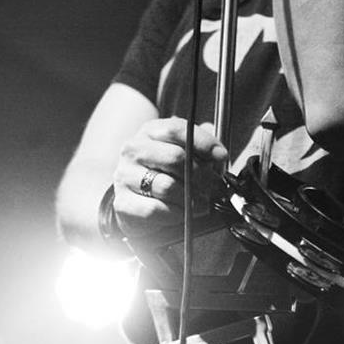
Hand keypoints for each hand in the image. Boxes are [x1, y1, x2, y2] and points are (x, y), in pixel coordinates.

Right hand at [111, 117, 227, 238]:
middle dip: (202, 175)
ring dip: (190, 199)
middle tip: (214, 187)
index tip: (221, 157)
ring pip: (167, 186)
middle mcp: (133, 150)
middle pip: (175, 157)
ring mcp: (125, 176)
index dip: (204, 143)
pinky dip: (175, 214)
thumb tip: (218, 154)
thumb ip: (202, 150)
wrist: (138, 204)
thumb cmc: (166, 176)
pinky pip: (155, 209)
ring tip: (200, 203)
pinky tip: (182, 213)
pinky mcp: (123, 202)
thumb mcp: (184, 156)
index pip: (177, 130)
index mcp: (150, 132)